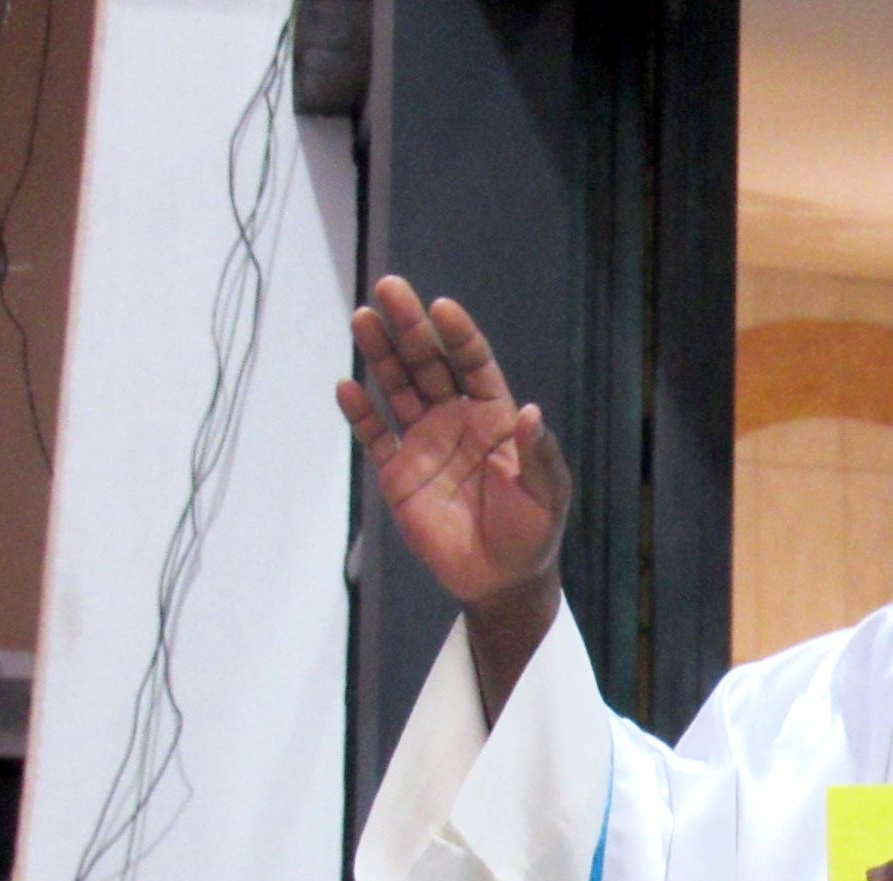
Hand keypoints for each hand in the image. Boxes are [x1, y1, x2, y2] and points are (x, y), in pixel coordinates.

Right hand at [336, 275, 570, 608]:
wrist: (501, 580)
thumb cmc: (534, 531)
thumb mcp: (546, 493)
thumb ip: (536, 454)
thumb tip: (530, 412)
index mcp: (494, 416)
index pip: (473, 364)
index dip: (458, 336)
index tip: (441, 307)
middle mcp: (455, 419)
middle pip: (428, 364)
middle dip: (409, 327)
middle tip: (389, 288)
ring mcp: (423, 443)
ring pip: (397, 388)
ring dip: (380, 354)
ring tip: (363, 317)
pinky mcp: (397, 474)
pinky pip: (374, 437)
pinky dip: (360, 413)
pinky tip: (346, 387)